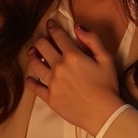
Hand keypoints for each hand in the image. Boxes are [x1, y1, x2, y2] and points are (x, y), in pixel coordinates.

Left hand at [25, 18, 123, 134]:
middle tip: (40, 39)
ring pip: (35, 65)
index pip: (58, 36)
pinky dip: (30, 82)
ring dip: (32, 56)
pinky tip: (29, 79)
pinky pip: (35, 87)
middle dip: (40, 40)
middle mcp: (58, 67)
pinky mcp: (49, 97)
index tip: (49, 24)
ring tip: (32, 53)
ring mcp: (52, 83)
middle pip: (42, 48)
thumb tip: (78, 27)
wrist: (103, 113)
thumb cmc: (108, 85)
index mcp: (72, 56)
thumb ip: (92, 40)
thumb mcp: (106, 58)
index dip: (52, 27)